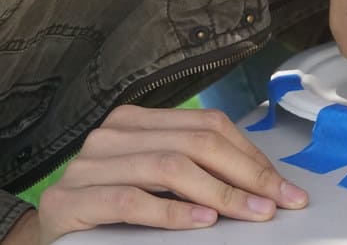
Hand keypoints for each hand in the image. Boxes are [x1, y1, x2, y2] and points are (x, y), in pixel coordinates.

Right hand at [32, 105, 307, 243]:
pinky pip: (131, 200)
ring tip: (252, 213)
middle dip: (247, 176)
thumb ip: (200, 170)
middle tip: (278, 202)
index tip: (284, 187)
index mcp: (139, 120)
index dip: (251, 156)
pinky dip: (172, 212)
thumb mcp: (160, 179)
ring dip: (220, 194)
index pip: (209, 127)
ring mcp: (88, 164)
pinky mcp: (70, 199)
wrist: (54, 234)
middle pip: (197, 143)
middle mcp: (113, 134)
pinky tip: (202, 222)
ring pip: (170, 167)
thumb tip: (265, 185)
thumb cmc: (114, 207)